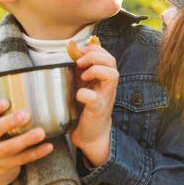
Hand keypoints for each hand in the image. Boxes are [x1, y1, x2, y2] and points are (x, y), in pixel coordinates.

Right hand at [0, 98, 52, 184]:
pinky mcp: (6, 166)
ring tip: (41, 132)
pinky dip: (36, 153)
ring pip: (8, 148)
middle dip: (8, 122)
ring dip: (25, 139)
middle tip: (25, 114)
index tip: (6, 101)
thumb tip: (33, 90)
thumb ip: (4, 114)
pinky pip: (22, 159)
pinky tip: (49, 146)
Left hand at [69, 44, 117, 166]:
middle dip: (95, 56)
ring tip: (83, 75)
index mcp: (104, 79)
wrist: (92, 135)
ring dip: (96, 70)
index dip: (95, 49)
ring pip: (112, 75)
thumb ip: (80, 70)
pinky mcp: (97, 111)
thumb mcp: (84, 86)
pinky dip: (85, 94)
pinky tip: (78, 94)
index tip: (80, 51)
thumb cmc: (86, 108)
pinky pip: (94, 99)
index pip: (107, 56)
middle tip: (79, 62)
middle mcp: (108, 86)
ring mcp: (104, 98)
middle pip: (112, 62)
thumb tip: (71, 50)